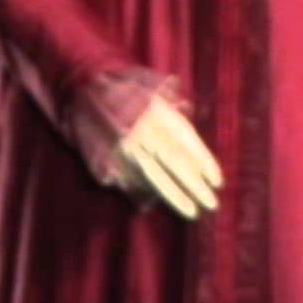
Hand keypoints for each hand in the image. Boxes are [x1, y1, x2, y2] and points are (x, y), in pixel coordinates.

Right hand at [110, 98, 222, 219]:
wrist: (83, 90)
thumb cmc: (124, 90)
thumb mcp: (152, 90)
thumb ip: (172, 108)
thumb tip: (188, 117)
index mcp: (158, 113)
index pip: (187, 142)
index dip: (205, 162)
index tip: (218, 182)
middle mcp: (144, 132)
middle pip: (174, 162)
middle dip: (194, 185)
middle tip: (212, 204)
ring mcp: (126, 148)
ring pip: (154, 176)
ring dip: (174, 196)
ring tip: (192, 211)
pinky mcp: (108, 159)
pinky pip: (133, 179)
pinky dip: (147, 191)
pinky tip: (156, 203)